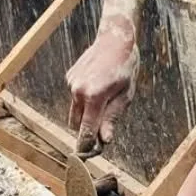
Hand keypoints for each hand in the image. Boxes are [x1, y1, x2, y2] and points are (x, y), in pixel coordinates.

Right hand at [66, 19, 138, 154]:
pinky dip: (83, 99)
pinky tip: (98, 86)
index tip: (87, 157)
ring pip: (74, 110)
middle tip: (102, 129)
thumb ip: (112, 119)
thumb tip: (104, 141)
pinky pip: (75, 96)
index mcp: (94, 96)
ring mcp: (71, 82)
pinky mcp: (70, 76)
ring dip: (85, 113)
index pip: (85, 131)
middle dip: (86, 130)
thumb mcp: (125, 95)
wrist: (115, 39)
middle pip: (75, 124)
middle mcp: (77, 90)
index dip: (86, 146)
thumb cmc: (125, 68)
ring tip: (104, 100)